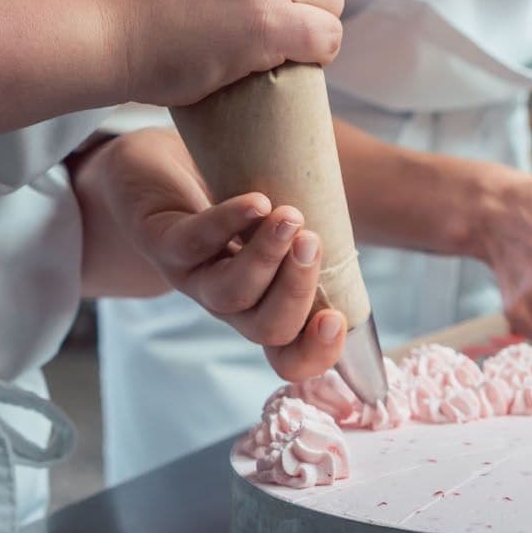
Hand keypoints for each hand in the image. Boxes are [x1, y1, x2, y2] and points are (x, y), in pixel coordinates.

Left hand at [90, 127, 344, 379]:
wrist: (150, 174)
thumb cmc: (228, 202)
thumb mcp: (280, 226)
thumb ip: (317, 237)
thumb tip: (382, 222)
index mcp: (261, 307)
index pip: (290, 357)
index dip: (316, 354)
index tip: (336, 319)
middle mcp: (227, 304)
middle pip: (266, 329)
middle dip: (297, 292)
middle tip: (313, 243)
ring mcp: (192, 277)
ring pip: (229, 295)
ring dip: (265, 258)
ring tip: (290, 218)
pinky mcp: (161, 243)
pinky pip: (192, 244)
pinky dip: (227, 223)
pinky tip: (256, 203)